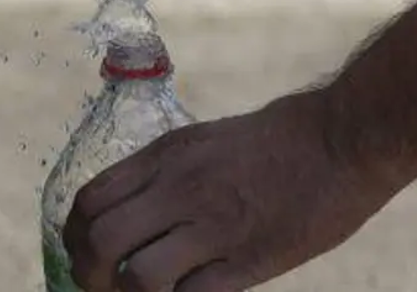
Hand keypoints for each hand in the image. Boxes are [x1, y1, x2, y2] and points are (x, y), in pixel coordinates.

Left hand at [61, 92, 394, 290]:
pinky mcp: (249, 261)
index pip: (89, 201)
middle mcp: (179, 189)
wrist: (342, 139)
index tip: (83, 255)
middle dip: (89, 276)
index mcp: (166, 157)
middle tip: (104, 288)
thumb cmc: (277, 140)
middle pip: (99, 242)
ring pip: (137, 277)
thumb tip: (132, 213)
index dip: (74, 237)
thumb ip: (165, 175)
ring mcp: (213, 227)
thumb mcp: (204, 141)